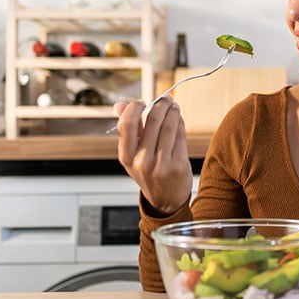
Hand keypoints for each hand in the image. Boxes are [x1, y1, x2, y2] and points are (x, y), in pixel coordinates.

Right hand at [114, 95, 192, 214]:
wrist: (165, 200)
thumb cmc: (148, 173)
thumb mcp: (132, 154)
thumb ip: (129, 128)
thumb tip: (119, 105)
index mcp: (126, 157)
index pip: (127, 124)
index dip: (135, 108)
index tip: (143, 101)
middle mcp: (142, 161)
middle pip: (152, 121)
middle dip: (160, 105)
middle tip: (165, 99)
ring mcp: (161, 164)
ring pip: (168, 126)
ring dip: (172, 110)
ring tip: (173, 105)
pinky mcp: (178, 165)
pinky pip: (180, 135)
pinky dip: (179, 122)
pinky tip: (178, 118)